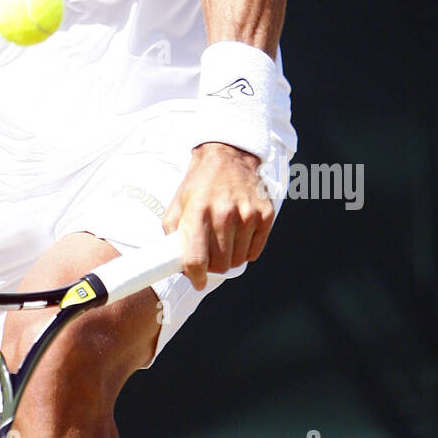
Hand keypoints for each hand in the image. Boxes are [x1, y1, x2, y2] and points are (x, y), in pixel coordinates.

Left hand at [163, 142, 275, 290]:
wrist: (228, 156)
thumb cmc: (199, 184)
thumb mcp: (178, 203)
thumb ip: (173, 233)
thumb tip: (173, 262)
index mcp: (198, 210)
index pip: (197, 257)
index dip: (195, 276)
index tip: (197, 281)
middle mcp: (225, 213)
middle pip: (221, 264)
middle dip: (212, 266)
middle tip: (209, 255)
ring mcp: (248, 214)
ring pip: (238, 260)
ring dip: (229, 258)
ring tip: (223, 240)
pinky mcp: (265, 214)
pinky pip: (255, 252)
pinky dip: (245, 250)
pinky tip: (238, 235)